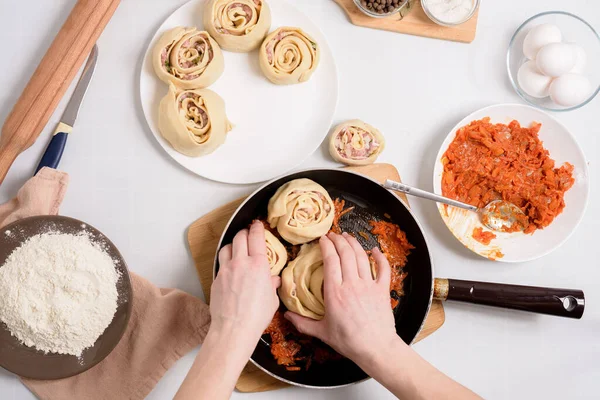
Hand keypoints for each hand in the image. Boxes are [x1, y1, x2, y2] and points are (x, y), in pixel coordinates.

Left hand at [210, 221, 279, 347]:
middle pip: (240, 237)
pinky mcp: (216, 279)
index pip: (256, 238)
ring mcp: (226, 270)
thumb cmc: (256, 316)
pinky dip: (226, 260)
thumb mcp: (272, 299)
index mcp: (258, 265)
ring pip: (227, 247)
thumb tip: (273, 280)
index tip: (258, 225)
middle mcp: (241, 263)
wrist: (234, 329)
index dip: (257, 228)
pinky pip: (221, 262)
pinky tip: (230, 266)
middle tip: (248, 234)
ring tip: (237, 248)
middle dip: (244, 233)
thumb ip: (271, 285)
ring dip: (233, 244)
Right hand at [284, 232, 397, 363]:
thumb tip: (286, 316)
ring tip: (347, 236)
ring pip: (361, 257)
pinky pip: (383, 268)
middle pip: (345, 254)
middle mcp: (352, 284)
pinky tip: (374, 250)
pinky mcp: (382, 290)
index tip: (322, 239)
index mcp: (335, 292)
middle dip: (338, 240)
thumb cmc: (348, 341)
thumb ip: (303, 323)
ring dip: (354, 244)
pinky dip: (379, 257)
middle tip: (333, 235)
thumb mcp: (322, 332)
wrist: (375, 348)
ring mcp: (369, 285)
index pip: (330, 260)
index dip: (326, 246)